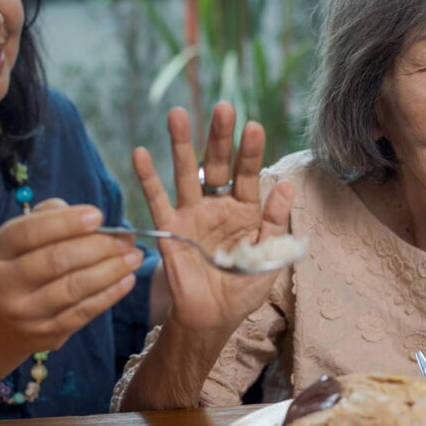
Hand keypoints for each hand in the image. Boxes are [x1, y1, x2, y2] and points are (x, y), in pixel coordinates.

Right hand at [0, 199, 143, 353]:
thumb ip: (47, 218)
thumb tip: (87, 215)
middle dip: (98, 246)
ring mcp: (24, 313)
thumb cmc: (17, 266)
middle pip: (55, 261)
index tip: (98, 215)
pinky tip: (128, 279)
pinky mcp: (46, 334)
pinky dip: (110, 294)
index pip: (28, 233)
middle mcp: (2, 284)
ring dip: (111, 270)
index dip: (65, 223)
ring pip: (73, 288)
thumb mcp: (16, 240)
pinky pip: (83, 312)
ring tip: (135, 256)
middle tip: (127, 237)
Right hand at [134, 102, 292, 331]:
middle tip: (222, 107)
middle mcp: (217, 206)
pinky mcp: (170, 230)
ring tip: (178, 114)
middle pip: (218, 164)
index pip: (248, 174)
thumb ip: (275, 223)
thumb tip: (285, 186)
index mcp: (245, 210)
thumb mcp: (268, 257)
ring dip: (182, 145)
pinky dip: (148, 178)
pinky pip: (157, 201)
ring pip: (186, 173)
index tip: (253, 125)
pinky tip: (141, 153)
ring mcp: (191, 215)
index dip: (250, 152)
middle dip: (219, 137)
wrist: (213, 317)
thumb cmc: (242, 287)